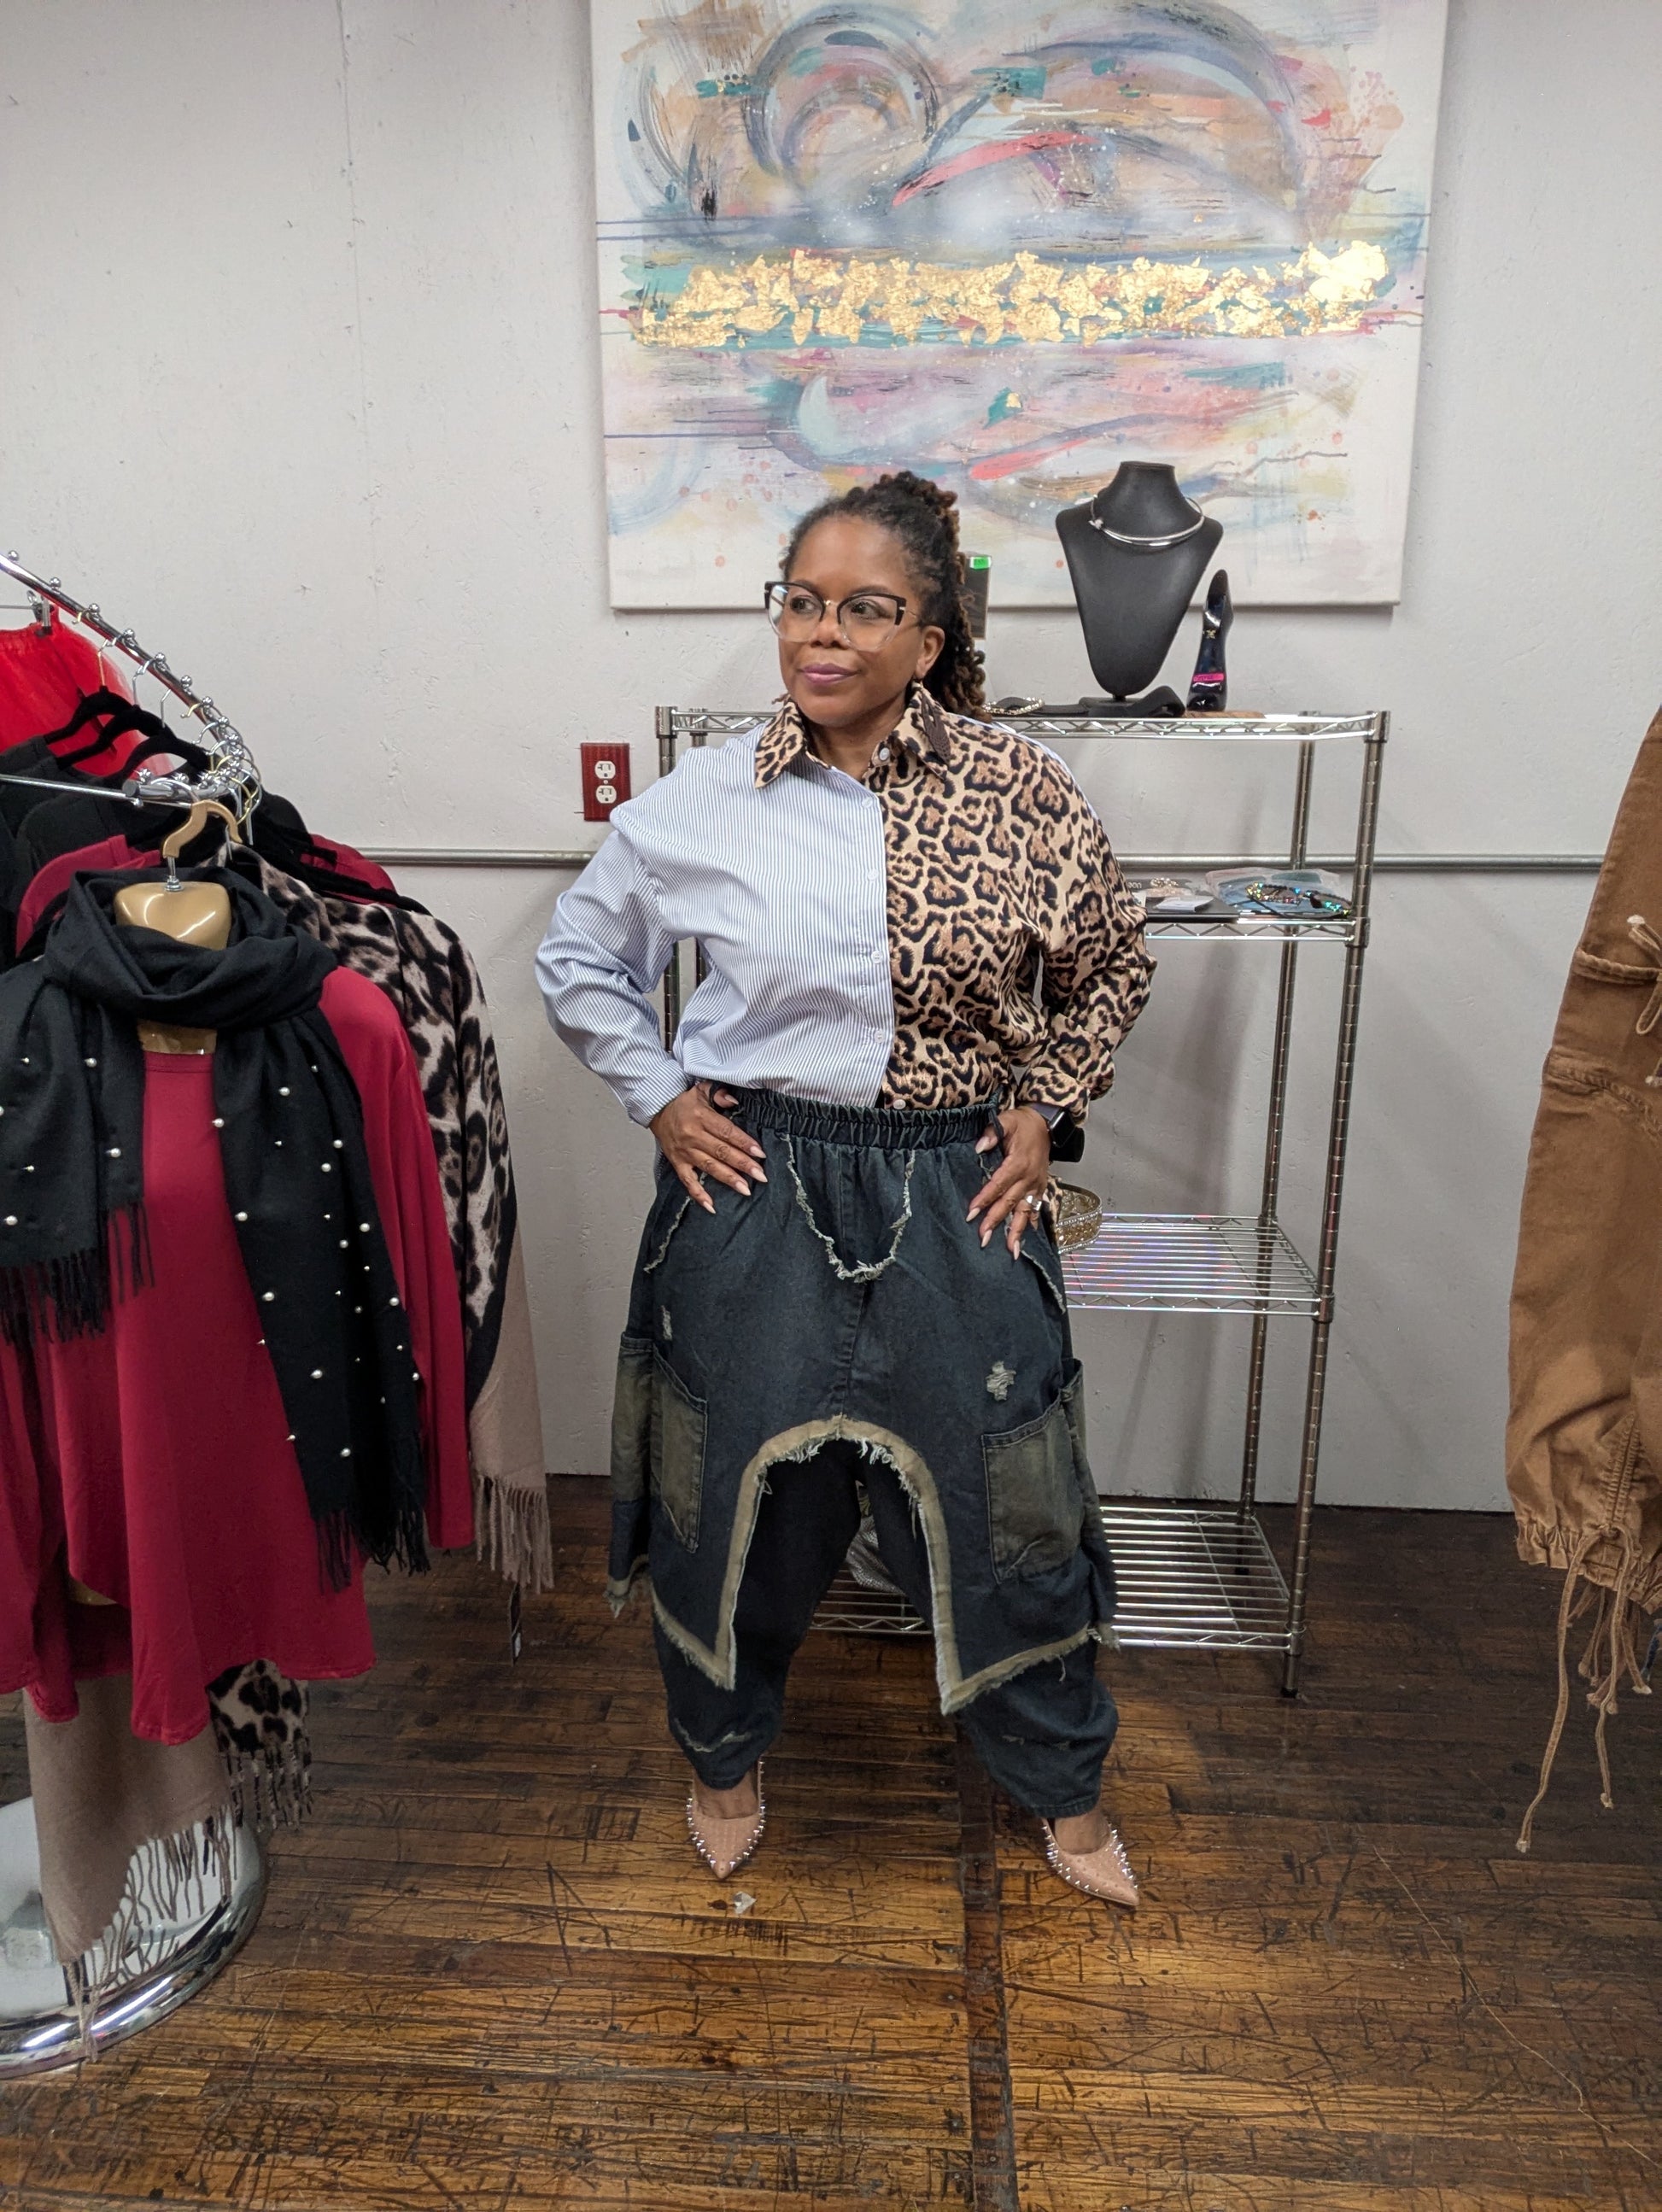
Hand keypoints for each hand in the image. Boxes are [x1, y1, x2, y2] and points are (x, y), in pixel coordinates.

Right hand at [650, 1083, 766, 1212]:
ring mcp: (685, 1151)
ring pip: (709, 1167)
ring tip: (745, 1189)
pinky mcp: (677, 1163)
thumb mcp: (701, 1090)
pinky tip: (711, 1206)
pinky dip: (699, 1195)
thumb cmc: (683, 1102)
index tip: (759, 1153)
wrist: (657, 1109)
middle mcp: (693, 1136)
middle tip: (761, 1175)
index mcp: (701, 1117)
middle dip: (743, 1164)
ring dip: (728, 1179)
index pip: (726, 1132)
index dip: (744, 1142)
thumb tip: (734, 1101)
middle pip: (721, 1152)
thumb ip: (719, 1094)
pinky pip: (688, 1181)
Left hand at [968, 1106, 1052, 1256]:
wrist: (1046, 1124)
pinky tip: (1024, 1242)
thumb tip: (979, 1147)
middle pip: (1010, 1203)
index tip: (971, 1213)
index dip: (985, 1199)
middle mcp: (1029, 1178)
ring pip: (1025, 1212)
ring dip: (1016, 1232)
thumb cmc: (1023, 1124)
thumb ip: (992, 1132)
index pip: (999, 1184)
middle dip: (995, 1221)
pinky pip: (1035, 1210)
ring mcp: (1036, 1185)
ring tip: (1010, 1251)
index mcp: (1019, 1163)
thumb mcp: (1007, 1120)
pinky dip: (1031, 1225)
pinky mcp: (1040, 1188)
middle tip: (982, 1238)